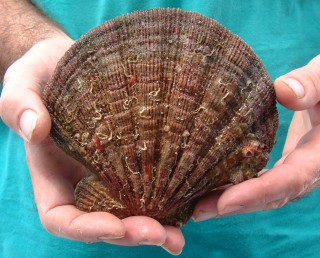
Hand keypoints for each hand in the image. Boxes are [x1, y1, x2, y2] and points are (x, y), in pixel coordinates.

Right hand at [0, 38, 183, 254]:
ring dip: (153, 227)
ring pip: (129, 211)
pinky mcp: (133, 157)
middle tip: (162, 234)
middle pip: (103, 222)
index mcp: (52, 174)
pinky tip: (188, 203)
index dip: (86, 229)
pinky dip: (166, 200)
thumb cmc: (45, 72)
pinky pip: (148, 185)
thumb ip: (19, 104)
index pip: (61, 217)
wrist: (72, 64)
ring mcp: (109, 172)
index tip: (114, 226)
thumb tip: (35, 128)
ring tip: (178, 235)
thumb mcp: (25, 82)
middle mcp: (82, 180)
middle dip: (129, 234)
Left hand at [193, 55, 319, 220]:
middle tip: (196, 211)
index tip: (225, 202)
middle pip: (272, 195)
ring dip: (230, 200)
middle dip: (234, 204)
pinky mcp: (285, 162)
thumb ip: (312, 84)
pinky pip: (261, 179)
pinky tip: (210, 185)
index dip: (259, 192)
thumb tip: (284, 92)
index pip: (292, 179)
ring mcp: (296, 168)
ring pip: (264, 192)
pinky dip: (237, 185)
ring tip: (195, 204)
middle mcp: (310, 169)